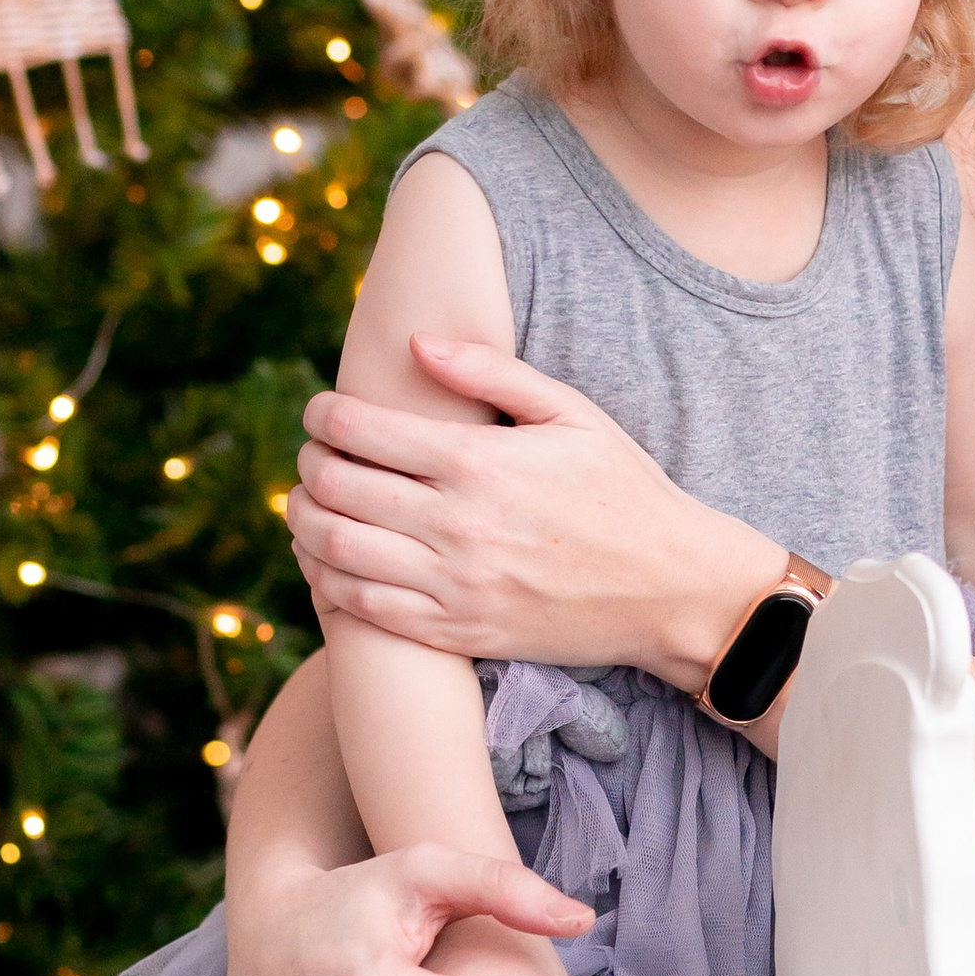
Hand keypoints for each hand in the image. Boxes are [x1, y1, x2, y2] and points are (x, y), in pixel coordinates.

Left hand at [286, 334, 778, 683]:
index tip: (323, 411)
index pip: (359, 430)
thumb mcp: (575, 414)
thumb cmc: (625, 492)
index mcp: (480, 461)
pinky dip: (328, 578)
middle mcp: (458, 524)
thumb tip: (416, 343)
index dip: (323, 414)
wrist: (671, 591)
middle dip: (309, 463)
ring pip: (333, 549)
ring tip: (313, 504)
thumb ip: (493, 372)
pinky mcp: (456, 632)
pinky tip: (333, 559)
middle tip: (316, 455)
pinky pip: (362, 607)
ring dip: (303, 521)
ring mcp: (453, 585)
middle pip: (333, 487)